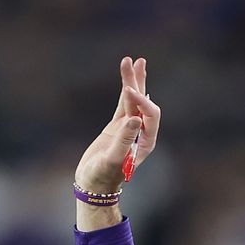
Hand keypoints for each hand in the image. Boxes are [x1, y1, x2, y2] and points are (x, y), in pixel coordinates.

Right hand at [75, 56, 160, 192]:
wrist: (93, 184)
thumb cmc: (103, 176)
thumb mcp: (113, 160)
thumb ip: (124, 141)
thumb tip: (134, 119)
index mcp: (145, 143)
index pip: (150, 116)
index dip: (142, 102)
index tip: (129, 91)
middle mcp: (141, 134)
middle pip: (144, 103)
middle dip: (139, 83)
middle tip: (137, 60)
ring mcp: (129, 129)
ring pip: (133, 101)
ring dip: (132, 81)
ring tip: (132, 60)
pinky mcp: (118, 127)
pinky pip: (123, 104)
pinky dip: (125, 91)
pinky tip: (128, 79)